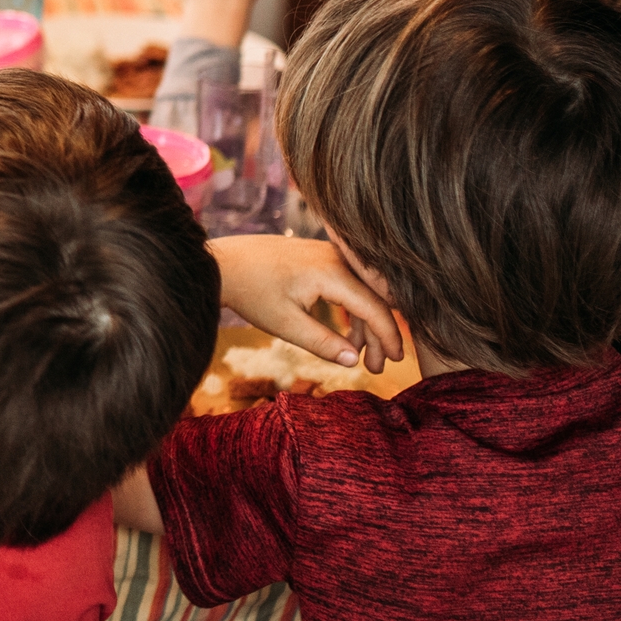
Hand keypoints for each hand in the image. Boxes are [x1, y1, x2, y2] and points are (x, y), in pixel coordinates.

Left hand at [211, 235, 404, 373]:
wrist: (223, 263)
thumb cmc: (251, 293)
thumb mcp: (286, 325)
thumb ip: (323, 343)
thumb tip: (355, 360)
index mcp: (331, 272)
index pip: (375, 307)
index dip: (389, 336)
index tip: (397, 361)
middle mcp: (336, 257)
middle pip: (373, 299)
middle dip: (380, 335)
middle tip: (378, 368)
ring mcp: (329, 253)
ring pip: (361, 291)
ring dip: (365, 324)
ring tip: (362, 357)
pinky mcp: (320, 255)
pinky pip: (348, 283)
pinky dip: (352, 309)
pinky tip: (348, 335)